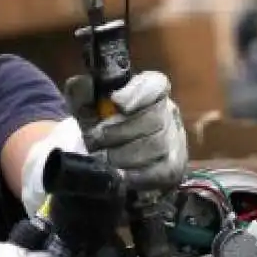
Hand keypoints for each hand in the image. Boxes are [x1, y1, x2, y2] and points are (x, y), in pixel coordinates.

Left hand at [63, 71, 187, 188]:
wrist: (107, 161)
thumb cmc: (100, 128)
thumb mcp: (86, 109)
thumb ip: (81, 92)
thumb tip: (85, 82)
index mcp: (151, 91)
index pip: (156, 84)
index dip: (138, 92)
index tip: (116, 101)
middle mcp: (168, 113)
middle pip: (154, 118)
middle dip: (119, 131)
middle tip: (95, 139)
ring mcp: (174, 141)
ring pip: (156, 145)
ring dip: (123, 154)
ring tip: (102, 157)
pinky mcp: (173, 168)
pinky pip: (158, 171)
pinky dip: (135, 174)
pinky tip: (118, 174)